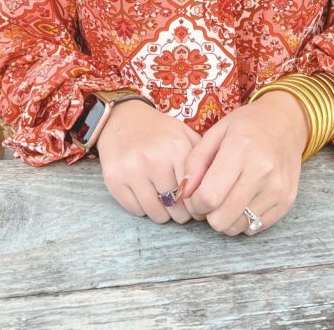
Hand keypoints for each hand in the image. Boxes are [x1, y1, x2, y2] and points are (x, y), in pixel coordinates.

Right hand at [96, 100, 200, 223]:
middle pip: (176, 208)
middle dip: (181, 211)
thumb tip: (219, 187)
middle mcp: (153, 160)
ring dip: (163, 212)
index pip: (194, 194)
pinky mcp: (114, 181)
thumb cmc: (157, 130)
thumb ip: (202, 157)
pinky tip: (146, 194)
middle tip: (180, 205)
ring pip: (156, 214)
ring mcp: (132, 171)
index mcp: (175, 148)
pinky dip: (143, 208)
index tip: (197, 205)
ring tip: (164, 200)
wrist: (121, 118)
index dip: (198, 204)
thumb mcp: (183, 134)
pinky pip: (136, 211)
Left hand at [179, 90, 307, 235]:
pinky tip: (244, 199)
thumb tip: (183, 191)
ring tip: (227, 198)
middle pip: (222, 219)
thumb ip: (196, 161)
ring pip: (237, 227)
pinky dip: (244, 219)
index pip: (209, 196)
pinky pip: (255, 227)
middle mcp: (262, 171)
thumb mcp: (216, 132)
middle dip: (208, 213)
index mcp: (240, 148)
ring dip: (226, 218)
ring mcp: (277, 188)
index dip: (195, 203)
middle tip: (210, 198)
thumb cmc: (247, 125)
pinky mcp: (286, 201)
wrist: (286, 122)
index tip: (195, 195)